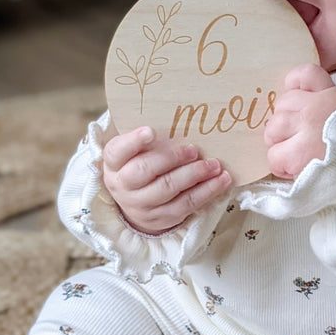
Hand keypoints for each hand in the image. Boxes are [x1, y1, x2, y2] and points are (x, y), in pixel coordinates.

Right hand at [102, 126, 230, 234]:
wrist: (136, 203)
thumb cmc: (139, 164)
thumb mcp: (134, 151)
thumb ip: (146, 137)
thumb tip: (178, 117)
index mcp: (114, 163)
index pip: (118, 151)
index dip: (133, 141)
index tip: (150, 131)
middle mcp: (123, 186)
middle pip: (144, 171)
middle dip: (172, 159)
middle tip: (194, 150)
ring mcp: (142, 205)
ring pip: (169, 189)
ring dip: (195, 175)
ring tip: (214, 164)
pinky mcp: (163, 217)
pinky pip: (187, 205)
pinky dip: (207, 191)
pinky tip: (221, 180)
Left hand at [264, 64, 335, 179]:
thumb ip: (328, 104)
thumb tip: (300, 101)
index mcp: (333, 96)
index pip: (306, 74)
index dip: (294, 85)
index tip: (297, 102)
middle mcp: (318, 107)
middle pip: (282, 104)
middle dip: (284, 123)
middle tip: (298, 139)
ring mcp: (307, 129)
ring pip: (272, 129)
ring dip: (279, 144)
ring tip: (295, 154)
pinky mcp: (297, 153)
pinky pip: (273, 155)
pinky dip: (280, 165)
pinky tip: (294, 168)